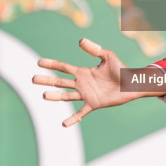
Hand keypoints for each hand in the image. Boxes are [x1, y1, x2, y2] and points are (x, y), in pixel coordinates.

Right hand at [32, 38, 155, 126]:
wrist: (132, 84)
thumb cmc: (121, 69)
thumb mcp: (107, 56)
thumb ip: (94, 49)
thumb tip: (80, 41)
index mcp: (83, 72)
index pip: (63, 67)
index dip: (51, 64)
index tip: (39, 62)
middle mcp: (82, 83)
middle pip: (60, 81)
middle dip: (46, 80)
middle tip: (33, 79)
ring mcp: (86, 94)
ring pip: (66, 96)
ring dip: (55, 96)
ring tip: (43, 96)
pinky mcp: (93, 104)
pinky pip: (80, 112)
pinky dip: (72, 118)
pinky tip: (64, 124)